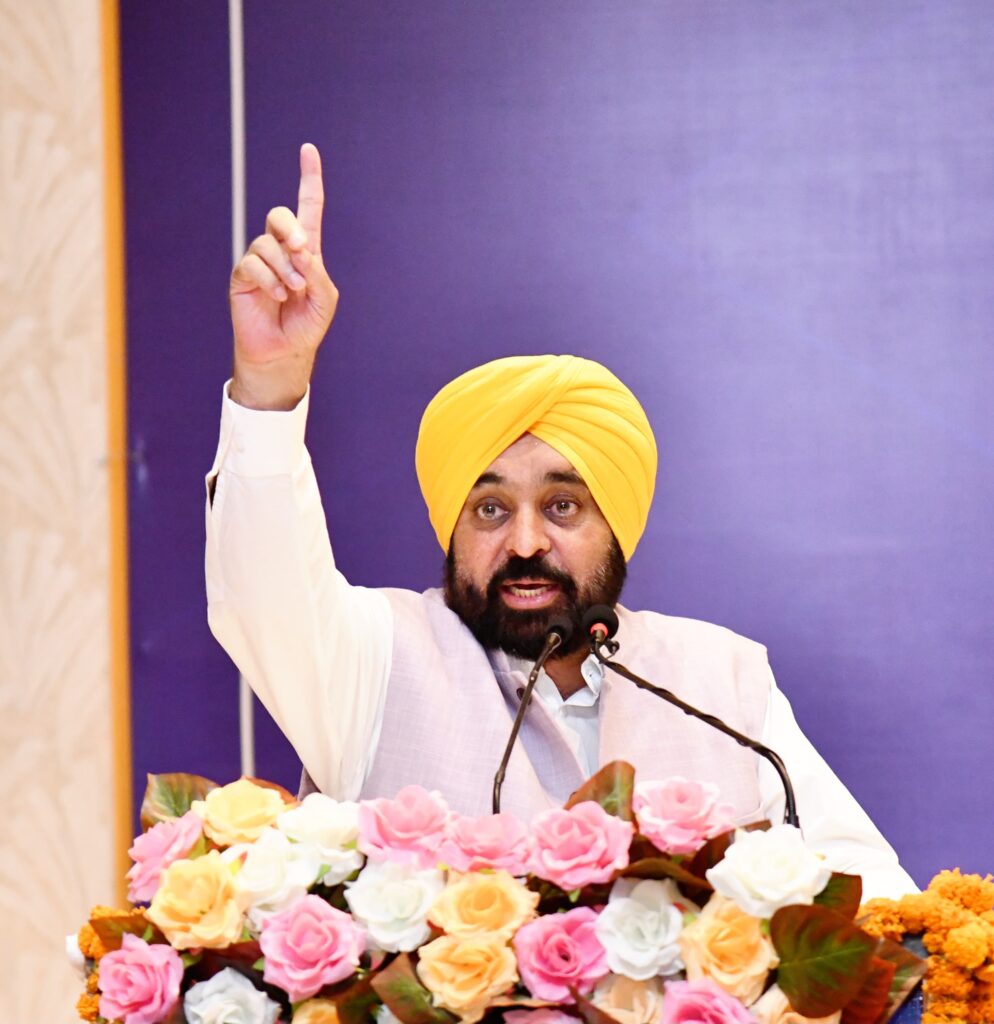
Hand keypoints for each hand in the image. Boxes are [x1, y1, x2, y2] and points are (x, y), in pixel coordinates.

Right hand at [229, 143, 338, 408]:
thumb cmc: (306, 325)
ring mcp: (260, 262)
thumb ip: (318, 273)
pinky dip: (268, 279)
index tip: (308, 150)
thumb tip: (300, 250)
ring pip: (266, 243)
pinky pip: (252, 263)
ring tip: (292, 291)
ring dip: (284, 267)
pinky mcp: (243, 277)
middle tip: (302, 250)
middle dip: (290, 227)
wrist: (283, 352)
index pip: (308, 207)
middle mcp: (281, 250)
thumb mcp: (324, 299)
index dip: (309, 179)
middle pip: (279, 215)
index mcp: (306, 250)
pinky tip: (277, 296)